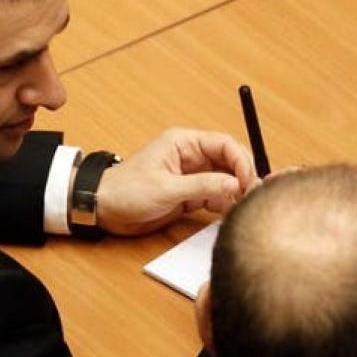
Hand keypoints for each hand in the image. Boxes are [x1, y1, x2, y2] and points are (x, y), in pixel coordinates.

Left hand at [93, 128, 257, 235]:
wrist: (104, 209)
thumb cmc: (125, 190)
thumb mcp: (166, 189)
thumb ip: (202, 186)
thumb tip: (235, 184)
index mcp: (183, 143)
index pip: (224, 144)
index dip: (241, 160)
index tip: (249, 181)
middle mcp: (191, 156)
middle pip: (230, 161)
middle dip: (243, 177)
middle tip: (252, 196)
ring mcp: (191, 176)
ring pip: (226, 180)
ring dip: (235, 192)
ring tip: (241, 207)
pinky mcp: (189, 194)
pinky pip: (216, 195)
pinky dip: (224, 204)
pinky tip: (227, 213)